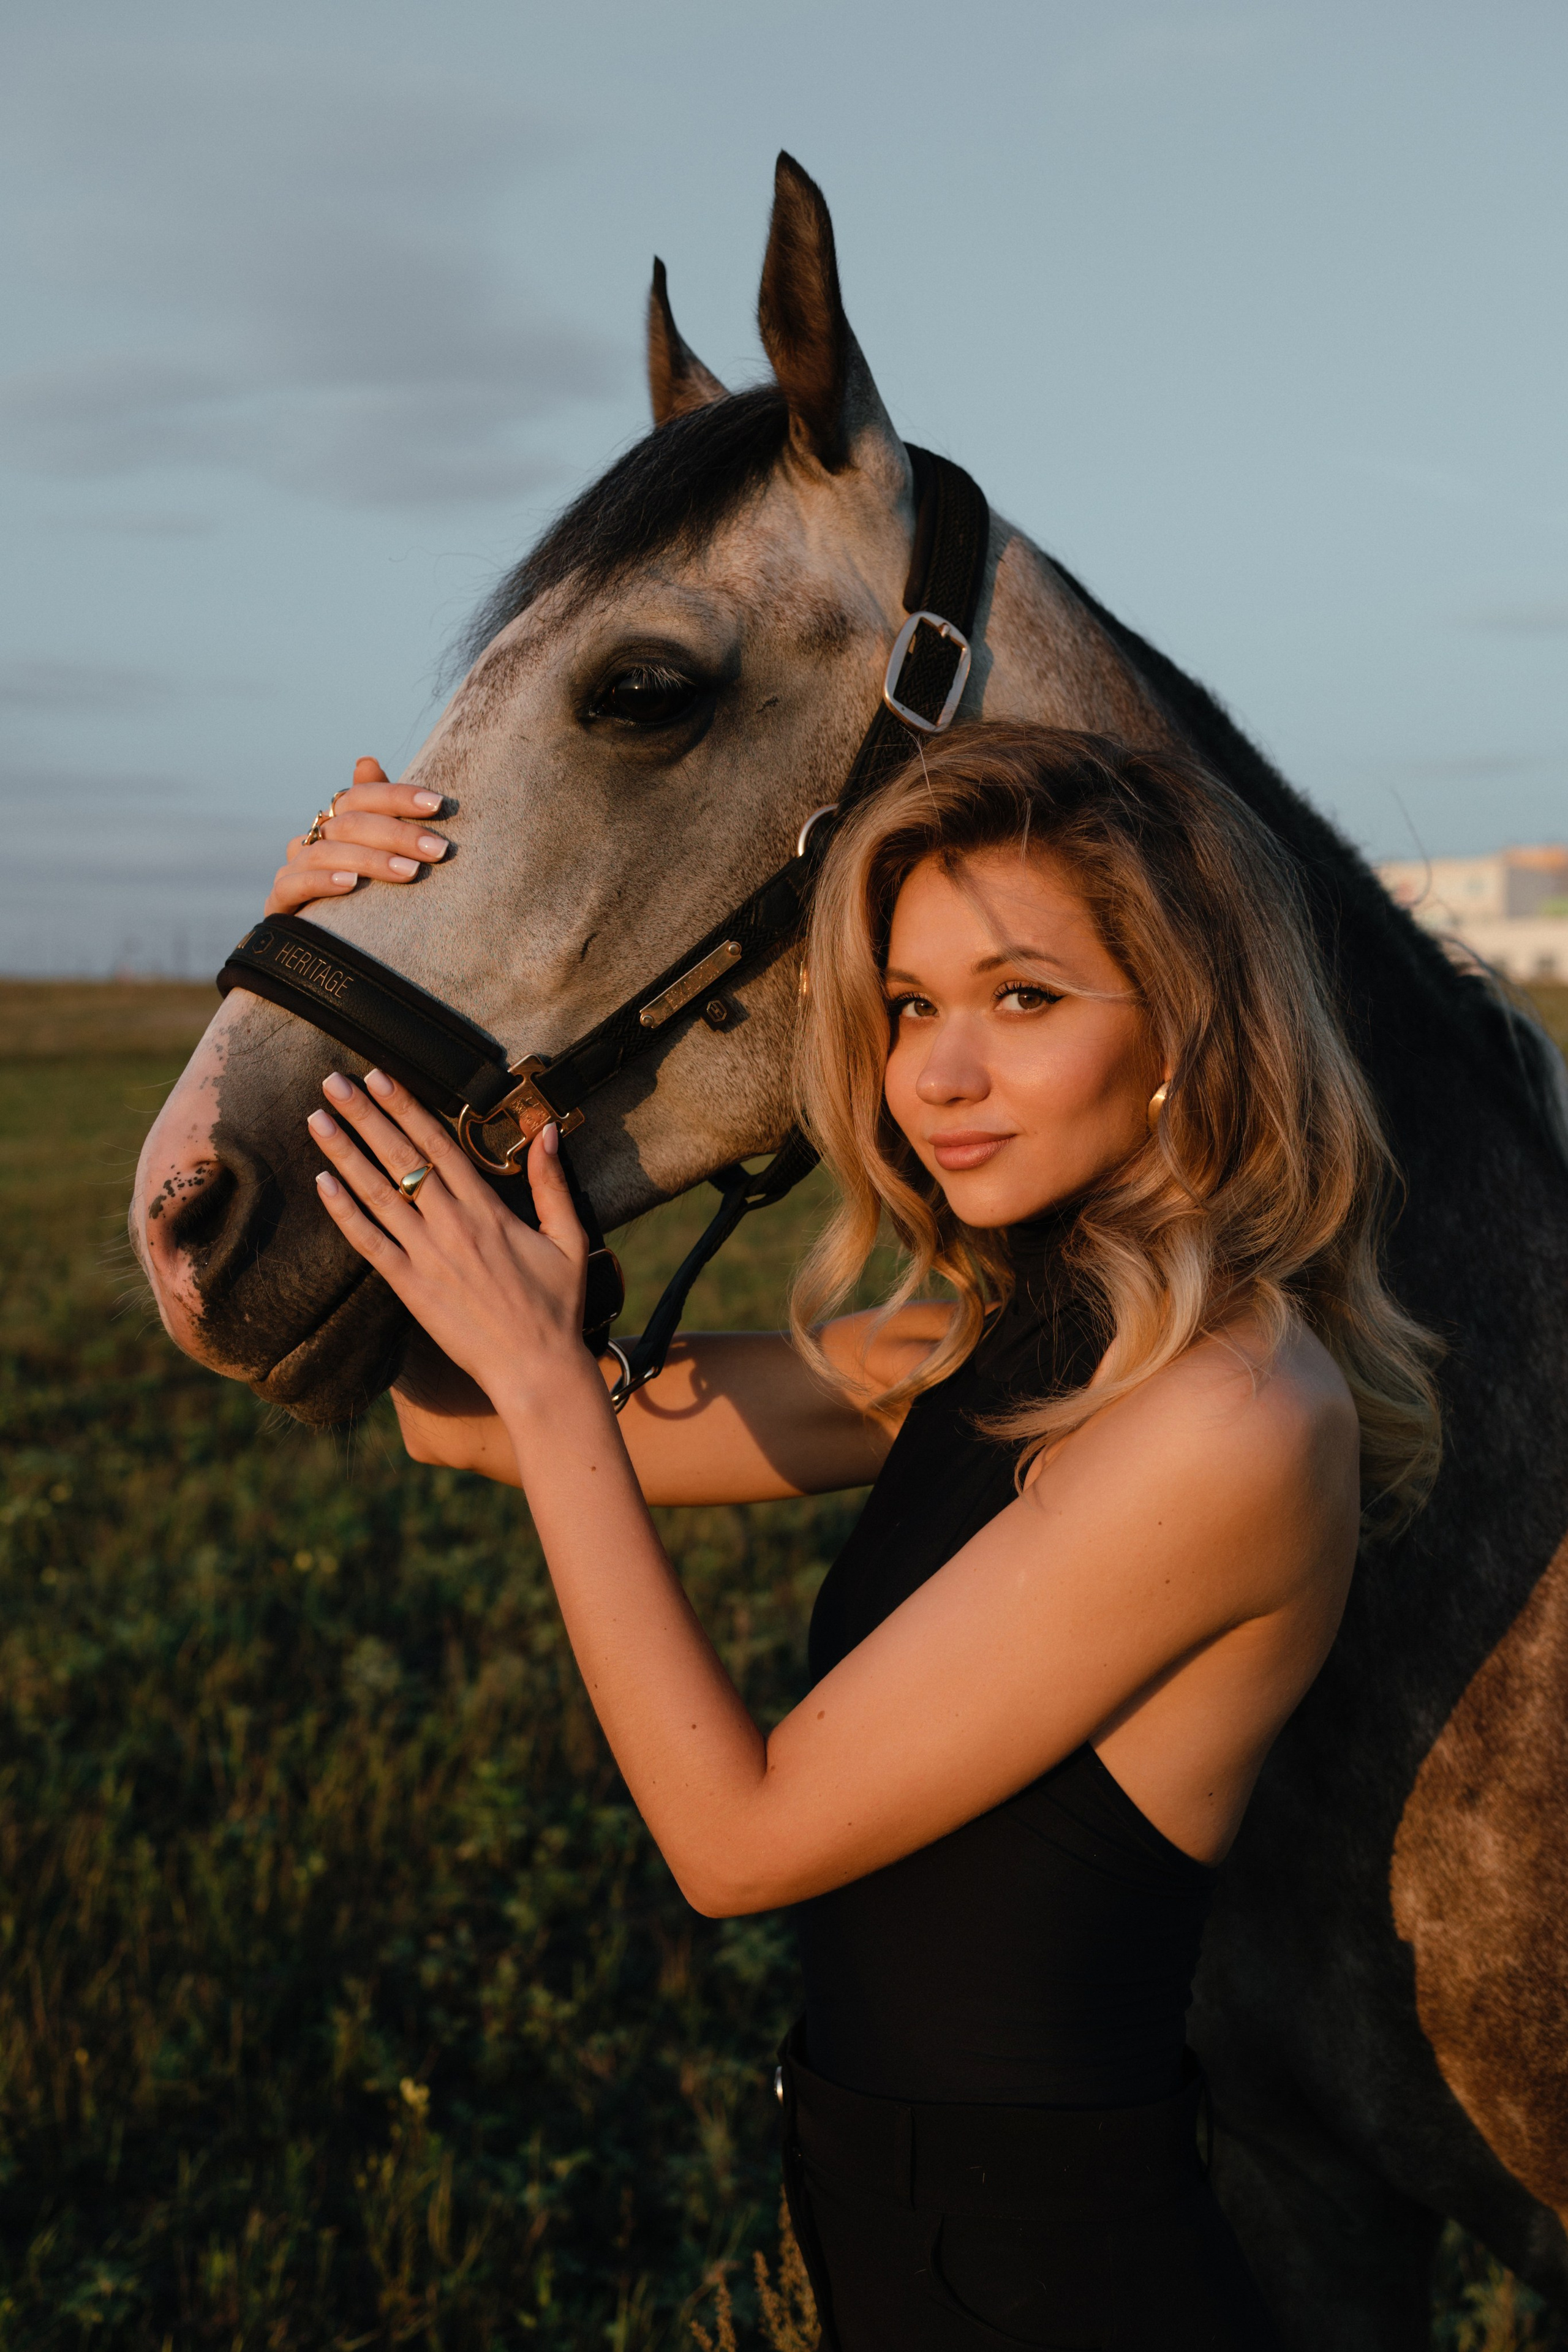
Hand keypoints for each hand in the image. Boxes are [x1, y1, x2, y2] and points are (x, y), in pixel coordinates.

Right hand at [264, 756, 450, 915]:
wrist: (322, 951)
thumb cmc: (363, 897)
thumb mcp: (377, 855)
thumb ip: (378, 812)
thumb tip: (365, 761)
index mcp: (333, 824)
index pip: (361, 797)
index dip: (398, 796)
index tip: (438, 804)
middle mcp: (310, 841)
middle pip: (350, 824)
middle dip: (399, 834)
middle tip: (438, 849)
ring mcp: (292, 870)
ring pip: (327, 853)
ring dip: (372, 860)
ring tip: (409, 872)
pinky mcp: (279, 902)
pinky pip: (296, 885)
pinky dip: (324, 881)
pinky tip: (351, 884)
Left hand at [305, 1067, 591, 1414]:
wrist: (536, 1368)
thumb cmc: (556, 1306)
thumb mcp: (569, 1238)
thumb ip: (552, 1184)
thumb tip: (547, 1133)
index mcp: (488, 1209)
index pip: (439, 1144)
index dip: (406, 1107)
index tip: (380, 1076)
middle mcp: (452, 1225)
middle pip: (401, 1158)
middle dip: (365, 1116)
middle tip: (334, 1082)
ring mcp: (427, 1256)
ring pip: (378, 1193)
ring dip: (344, 1153)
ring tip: (317, 1120)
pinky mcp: (410, 1288)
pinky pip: (369, 1243)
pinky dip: (344, 1212)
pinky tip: (322, 1182)